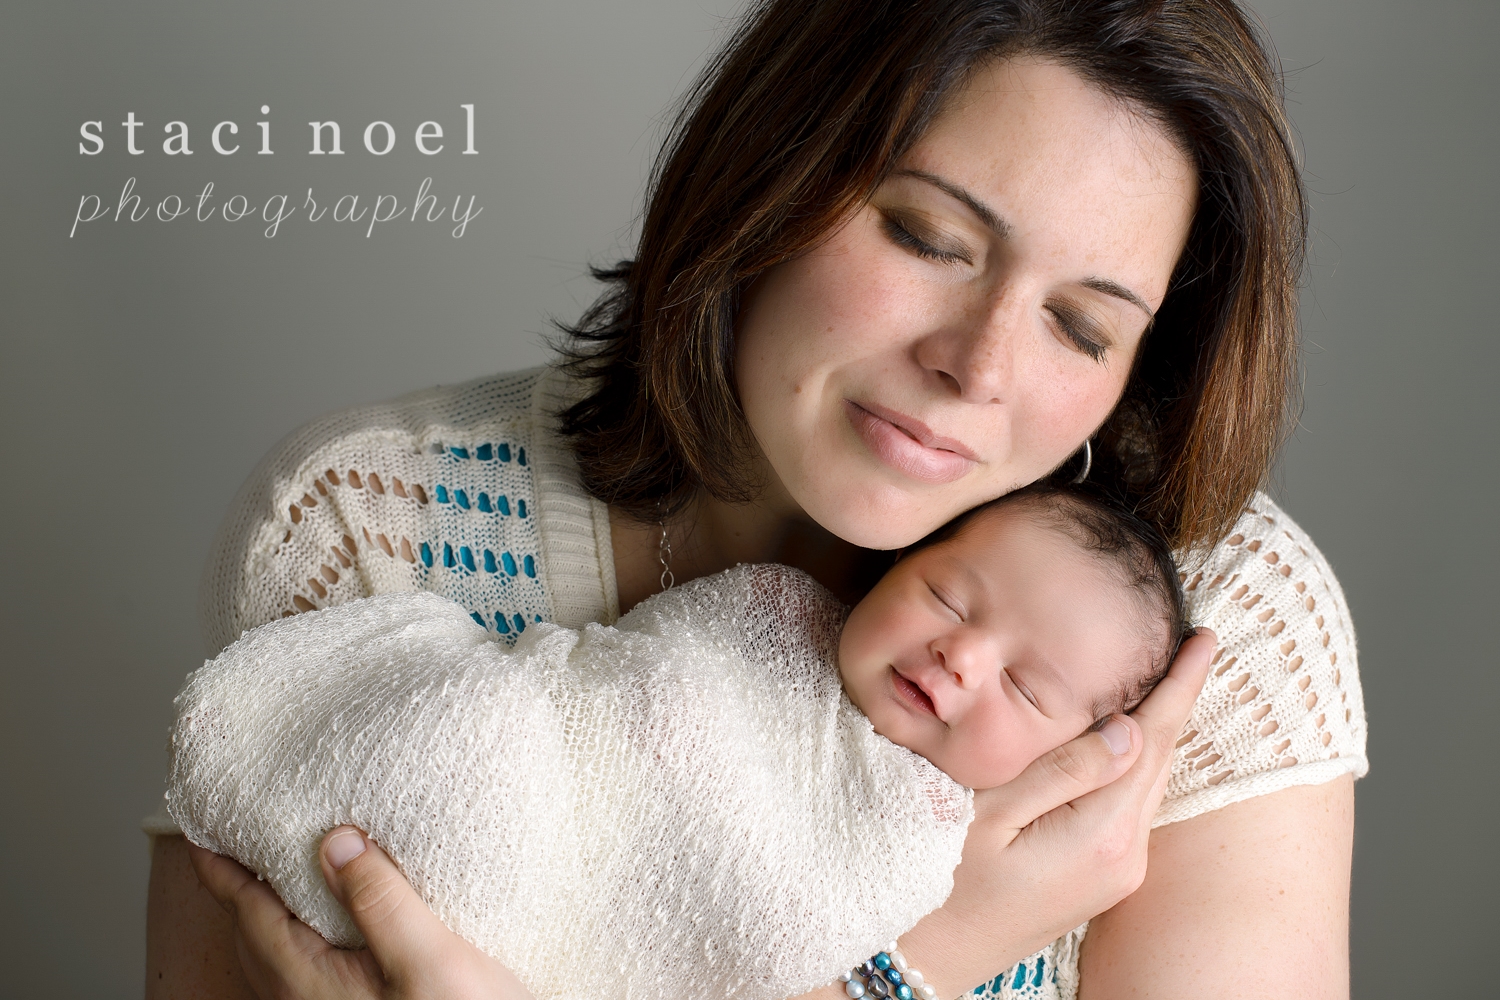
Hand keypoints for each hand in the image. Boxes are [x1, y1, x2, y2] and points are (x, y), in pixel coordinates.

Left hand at [189, 827, 534, 999]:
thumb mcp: (427, 959)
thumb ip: (379, 901)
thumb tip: (336, 841)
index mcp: (309, 981)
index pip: (250, 914)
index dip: (223, 873)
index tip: (202, 836)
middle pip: (254, 937)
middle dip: (241, 892)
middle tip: (239, 847)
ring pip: (278, 956)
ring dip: (271, 914)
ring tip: (284, 877)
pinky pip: (305, 966)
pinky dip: (300, 933)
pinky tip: (333, 924)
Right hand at [894, 629, 1215, 996]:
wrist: (927, 956)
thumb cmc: (942, 881)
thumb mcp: (991, 814)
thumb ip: (1063, 769)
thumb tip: (1127, 726)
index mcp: (1101, 834)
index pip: (1152, 740)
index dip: (1180, 685)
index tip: (1204, 639)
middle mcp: (1124, 857)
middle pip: (1158, 759)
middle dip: (1174, 700)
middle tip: (1190, 644)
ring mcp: (1117, 873)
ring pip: (1145, 782)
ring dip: (1152, 731)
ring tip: (1160, 678)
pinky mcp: (1102, 878)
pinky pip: (1127, 804)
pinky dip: (1129, 764)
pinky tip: (1119, 738)